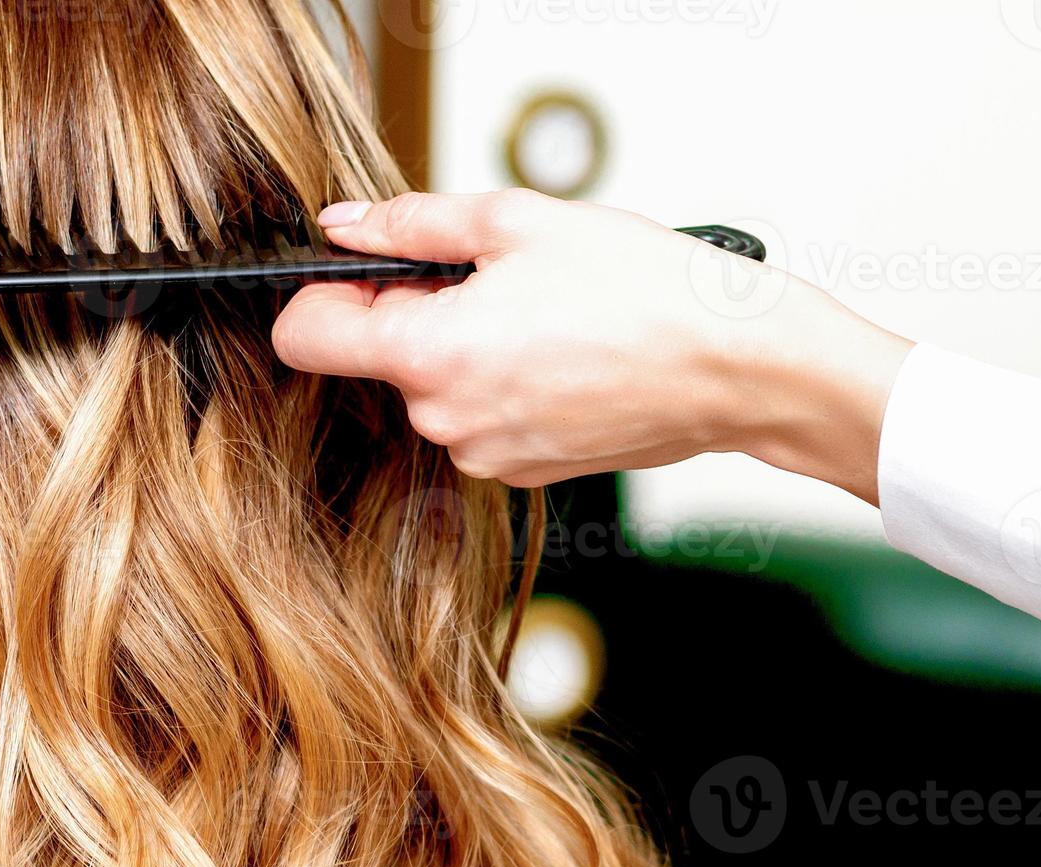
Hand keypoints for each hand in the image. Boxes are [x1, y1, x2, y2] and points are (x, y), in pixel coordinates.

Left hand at [272, 189, 913, 499]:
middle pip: (381, 360)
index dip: (326, 291)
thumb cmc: (646, 291)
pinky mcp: (527, 472)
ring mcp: (488, 455)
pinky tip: (567, 353)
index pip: (305, 336)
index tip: (366, 269)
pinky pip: (484, 417)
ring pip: (437, 388)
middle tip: (498, 279)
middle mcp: (449, 422)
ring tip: (546, 315)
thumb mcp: (518, 220)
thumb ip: (412, 224)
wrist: (735, 365)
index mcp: (431, 356)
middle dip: (419, 313)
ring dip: (469, 348)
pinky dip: (508, 383)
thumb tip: (347, 226)